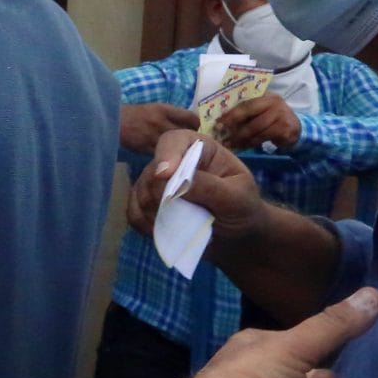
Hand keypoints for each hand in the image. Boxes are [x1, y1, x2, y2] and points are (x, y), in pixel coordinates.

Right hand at [120, 101, 199, 155]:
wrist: (110, 120)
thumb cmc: (129, 114)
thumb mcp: (151, 109)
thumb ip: (166, 116)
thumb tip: (180, 124)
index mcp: (164, 109)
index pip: (191, 117)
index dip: (195, 126)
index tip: (194, 129)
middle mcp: (162, 121)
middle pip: (186, 134)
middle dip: (189, 140)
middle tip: (189, 145)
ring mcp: (154, 135)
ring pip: (176, 146)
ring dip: (179, 151)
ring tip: (179, 154)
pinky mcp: (146, 147)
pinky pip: (162, 154)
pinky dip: (166, 157)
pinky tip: (165, 159)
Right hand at [127, 130, 273, 247]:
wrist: (237, 237)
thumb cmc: (243, 209)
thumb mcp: (237, 197)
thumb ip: (210, 187)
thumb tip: (176, 182)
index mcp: (200, 149)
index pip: (174, 141)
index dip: (166, 155)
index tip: (165, 176)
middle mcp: (175, 162)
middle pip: (152, 171)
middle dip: (164, 196)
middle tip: (187, 214)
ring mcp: (158, 184)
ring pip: (141, 194)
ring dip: (158, 214)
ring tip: (185, 226)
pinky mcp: (148, 206)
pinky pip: (134, 213)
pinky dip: (146, 225)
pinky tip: (168, 232)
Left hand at [217, 94, 300, 153]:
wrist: (297, 128)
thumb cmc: (273, 118)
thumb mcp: (263, 110)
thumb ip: (248, 111)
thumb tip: (223, 119)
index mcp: (267, 95)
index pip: (246, 101)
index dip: (231, 111)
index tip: (218, 121)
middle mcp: (275, 103)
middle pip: (250, 112)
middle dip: (233, 124)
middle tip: (221, 133)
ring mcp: (281, 116)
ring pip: (255, 128)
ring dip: (240, 137)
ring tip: (229, 143)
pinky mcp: (284, 130)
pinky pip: (262, 138)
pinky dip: (250, 144)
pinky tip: (242, 147)